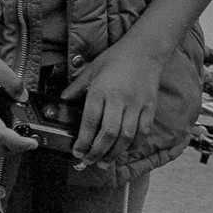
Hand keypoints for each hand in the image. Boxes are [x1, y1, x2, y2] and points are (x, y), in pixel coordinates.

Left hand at [66, 43, 161, 164]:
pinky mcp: (150, 107)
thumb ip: (76, 88)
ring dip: (115, 153)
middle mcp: (119, 99)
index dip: (83, 141)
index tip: (77, 152)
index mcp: (101, 90)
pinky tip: (125, 150)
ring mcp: (136, 104)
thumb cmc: (115, 59)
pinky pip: (143, 131)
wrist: (144, 50)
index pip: (90, 121)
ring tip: (105, 161)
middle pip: (108, 133)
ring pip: (126, 136)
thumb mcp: (90, 70)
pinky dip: (135, 144)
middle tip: (89, 161)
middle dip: (97, 152)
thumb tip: (62, 103)